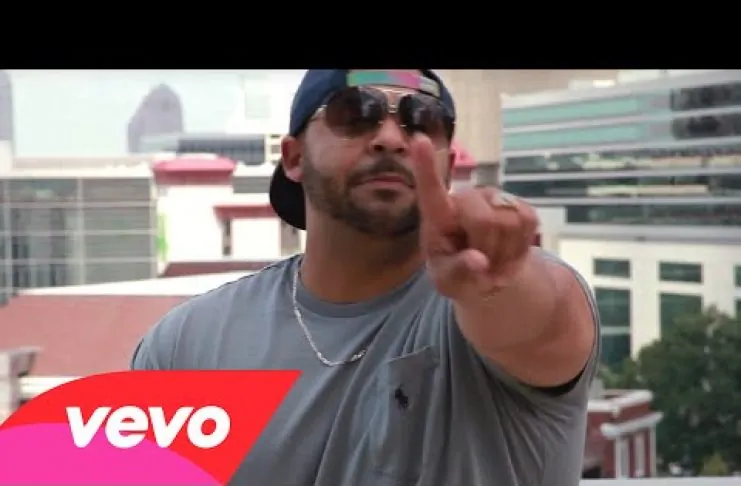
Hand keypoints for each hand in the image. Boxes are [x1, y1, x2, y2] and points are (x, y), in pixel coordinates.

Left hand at [411, 134, 538, 299]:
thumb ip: (458, 273)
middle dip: (486, 251)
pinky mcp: (521, 206)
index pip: (430, 189)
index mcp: (439, 216)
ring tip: (493, 260)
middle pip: (484, 221)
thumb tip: (479, 261)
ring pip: (509, 224)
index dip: (425, 166)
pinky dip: (520, 249)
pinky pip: (528, 225)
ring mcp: (495, 199)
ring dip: (504, 253)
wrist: (489, 278)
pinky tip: (508, 252)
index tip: (419, 140)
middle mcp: (466, 198)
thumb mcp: (449, 282)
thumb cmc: (459, 274)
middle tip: (482, 265)